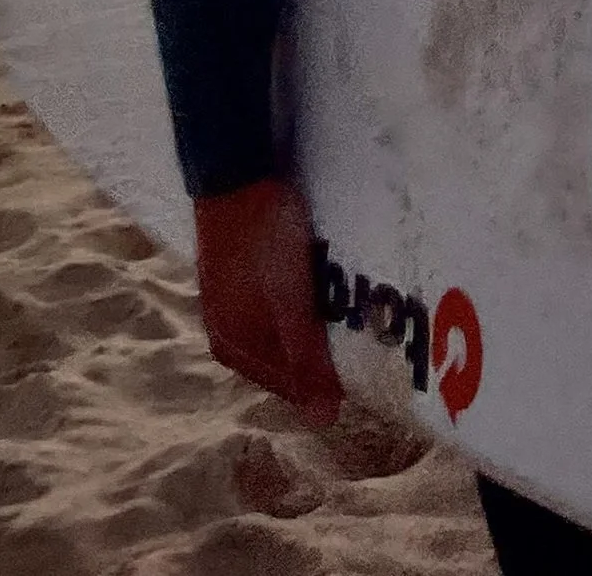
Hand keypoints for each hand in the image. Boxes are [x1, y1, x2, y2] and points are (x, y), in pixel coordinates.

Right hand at [192, 177, 344, 423]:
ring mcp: (229, 302)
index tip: (366, 375)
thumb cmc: (262, 239)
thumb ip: (305, 357)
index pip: (289, 388)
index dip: (325, 386)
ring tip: (346, 320)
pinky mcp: (238, 276)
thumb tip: (324, 420)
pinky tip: (317, 295)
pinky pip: (274, 309)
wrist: (235, 171)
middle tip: (361, 346)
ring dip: (309, 333)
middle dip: (317, 360)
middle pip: (283, 362)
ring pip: (279, 335)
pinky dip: (297, 309)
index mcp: (233, 347)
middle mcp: (226, 332)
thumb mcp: (289, 300)